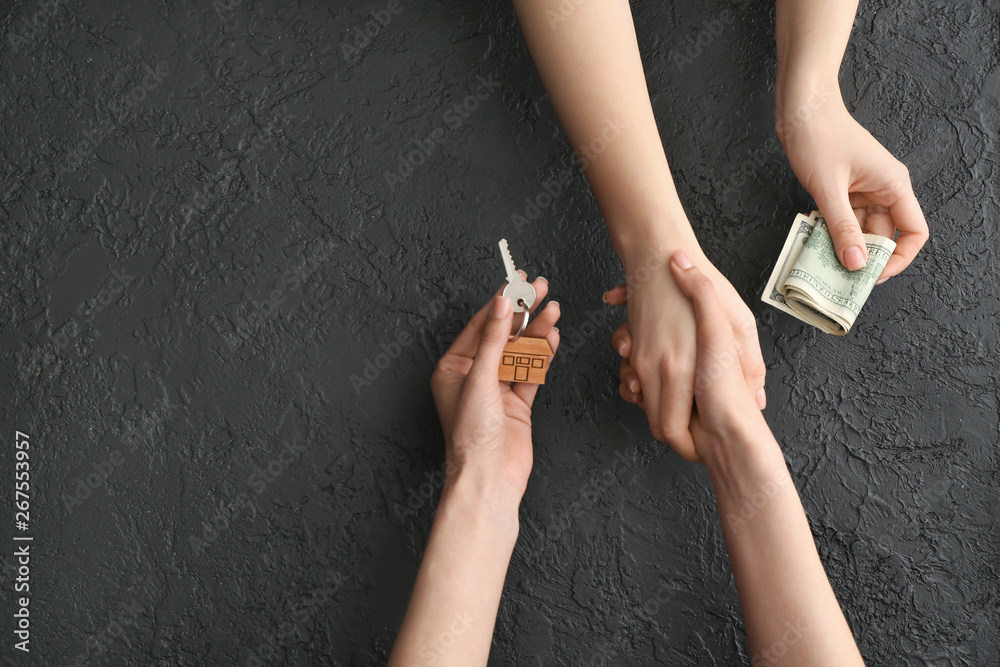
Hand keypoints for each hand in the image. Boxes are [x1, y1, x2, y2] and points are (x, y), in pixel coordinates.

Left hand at [431, 275, 559, 504]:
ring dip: (536, 332)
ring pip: (520, 352)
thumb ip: (493, 340)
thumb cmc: (472, 436)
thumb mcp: (480, 379)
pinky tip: (551, 338)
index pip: (480, 326)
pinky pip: (532, 372)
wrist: (490, 478)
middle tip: (542, 288)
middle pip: (503, 336)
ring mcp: (497, 390)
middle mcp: (474, 377)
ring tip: (554, 311)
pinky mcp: (517, 404)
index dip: (500, 302)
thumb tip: (501, 305)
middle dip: (523, 312)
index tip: (517, 282)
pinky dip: (542, 356)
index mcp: (453, 369)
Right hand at [603, 249, 764, 459]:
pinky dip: (641, 383)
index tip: (701, 445)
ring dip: (655, 407)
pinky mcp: (632, 346)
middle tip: (694, 428)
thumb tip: (756, 398)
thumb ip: (749, 364)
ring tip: (678, 397)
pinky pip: (631, 379)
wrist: (658, 255)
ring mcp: (640, 357)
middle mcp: (658, 367)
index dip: (688, 447)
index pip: (673, 432)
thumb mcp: (741, 322)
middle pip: (656, 425)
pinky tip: (661, 370)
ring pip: (641, 403)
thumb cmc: (706, 284)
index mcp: (684, 368)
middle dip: (674, 435)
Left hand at [778, 97, 928, 279]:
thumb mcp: (828, 188)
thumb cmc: (819, 137)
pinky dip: (832, 232)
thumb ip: (842, 227)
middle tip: (843, 279)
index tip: (873, 275)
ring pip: (861, 230)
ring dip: (845, 247)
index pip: (914, 232)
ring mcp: (863, 189)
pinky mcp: (844, 189)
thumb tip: (856, 263)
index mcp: (893, 186)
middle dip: (865, 257)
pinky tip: (816, 243)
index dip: (898, 258)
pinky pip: (844, 220)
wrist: (801, 109)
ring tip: (825, 265)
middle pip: (885, 235)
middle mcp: (884, 189)